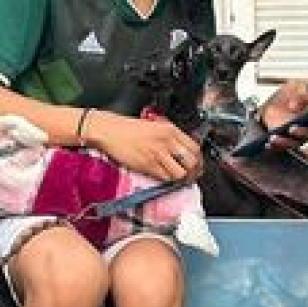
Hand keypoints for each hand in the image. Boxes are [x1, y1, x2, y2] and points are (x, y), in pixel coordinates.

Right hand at [86, 111, 201, 182]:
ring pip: (180, 173)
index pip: (195, 147)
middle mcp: (167, 141)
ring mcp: (158, 154)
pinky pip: (165, 177)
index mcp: (170, 129)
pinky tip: (164, 177)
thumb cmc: (128, 128)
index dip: (198, 159)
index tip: (196, 164)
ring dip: (181, 178)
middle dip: (193, 172)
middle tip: (190, 175)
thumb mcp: (154, 126)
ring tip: (177, 178)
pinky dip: (167, 180)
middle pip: (191, 162)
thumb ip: (170, 137)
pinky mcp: (147, 165)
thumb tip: (182, 151)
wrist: (109, 130)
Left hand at [259, 80, 307, 151]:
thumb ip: (301, 91)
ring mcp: (299, 137)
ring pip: (296, 142)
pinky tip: (269, 140)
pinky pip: (282, 146)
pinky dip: (276, 144)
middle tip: (292, 128)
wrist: (271, 105)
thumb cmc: (289, 96)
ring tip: (275, 136)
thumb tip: (296, 105)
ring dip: (285, 140)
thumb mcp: (295, 86)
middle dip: (303, 131)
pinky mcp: (286, 142)